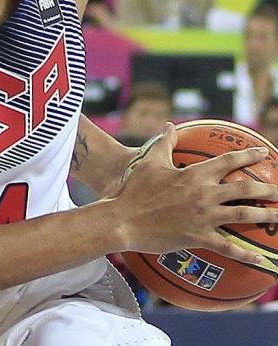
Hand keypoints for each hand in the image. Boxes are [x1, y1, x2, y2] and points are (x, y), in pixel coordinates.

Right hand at [112, 124, 277, 264]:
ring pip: (243, 215)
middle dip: (267, 189)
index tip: (263, 154)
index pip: (227, 161)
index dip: (248, 156)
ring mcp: (203, 217)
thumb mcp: (149, 162)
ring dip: (266, 216)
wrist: (123, 219)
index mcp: (194, 175)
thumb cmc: (134, 190)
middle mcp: (203, 194)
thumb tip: (169, 126)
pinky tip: (260, 259)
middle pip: (244, 189)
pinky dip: (246, 254)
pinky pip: (228, 247)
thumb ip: (164, 143)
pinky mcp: (198, 237)